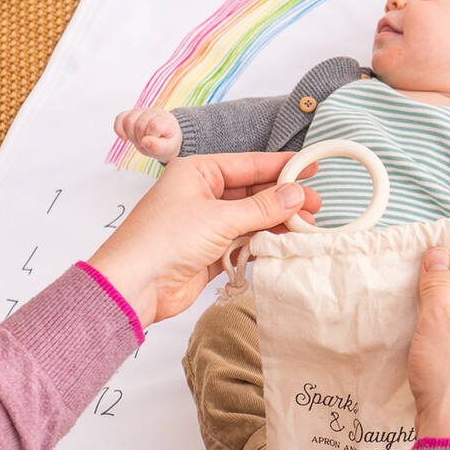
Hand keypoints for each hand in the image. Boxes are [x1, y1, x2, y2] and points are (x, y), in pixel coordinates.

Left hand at [87, 152, 319, 326]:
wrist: (134, 285)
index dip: (281, 166)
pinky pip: (243, 242)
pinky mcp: (208, 252)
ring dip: (276, 223)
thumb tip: (296, 194)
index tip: (311, 168)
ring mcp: (205, 224)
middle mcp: (201, 195)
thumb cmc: (163, 241)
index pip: (249, 164)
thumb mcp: (219, 218)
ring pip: (250, 218)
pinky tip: (283, 244)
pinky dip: (262, 243)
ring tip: (306, 228)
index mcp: (197, 172)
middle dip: (283, 199)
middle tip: (316, 205)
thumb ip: (262, 208)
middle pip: (252, 192)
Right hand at [114, 107, 183, 161]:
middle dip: (140, 139)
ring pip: (128, 121)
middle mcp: (153, 112)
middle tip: (146, 145)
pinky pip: (120, 118)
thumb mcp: (169, 149)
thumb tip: (145, 141)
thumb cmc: (167, 143)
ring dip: (131, 135)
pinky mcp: (132, 114)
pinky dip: (119, 129)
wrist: (165, 138)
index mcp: (165, 120)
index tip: (154, 144)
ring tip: (139, 140)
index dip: (150, 138)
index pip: (153, 126)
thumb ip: (159, 147)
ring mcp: (142, 112)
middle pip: (138, 125)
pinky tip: (125, 137)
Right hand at [407, 249, 449, 449]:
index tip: (421, 261)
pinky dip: (437, 332)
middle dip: (439, 285)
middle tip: (412, 290)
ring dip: (435, 310)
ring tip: (412, 315)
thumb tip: (439, 253)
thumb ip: (438, 282)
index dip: (449, 258)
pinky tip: (418, 338)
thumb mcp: (438, 319)